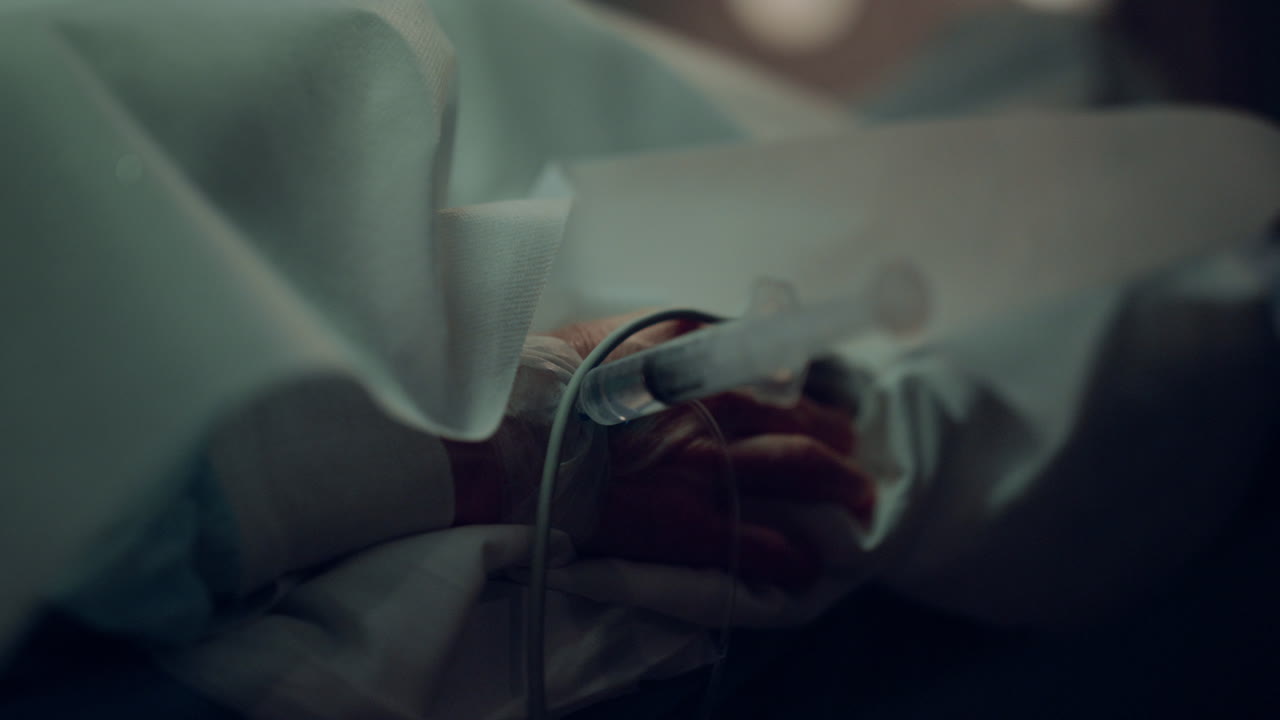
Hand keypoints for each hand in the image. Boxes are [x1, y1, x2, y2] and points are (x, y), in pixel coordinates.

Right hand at [549, 313, 872, 589]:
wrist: (517, 440)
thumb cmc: (559, 384)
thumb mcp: (622, 336)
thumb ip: (677, 336)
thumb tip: (718, 334)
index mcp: (707, 366)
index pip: (787, 377)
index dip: (818, 399)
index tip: (834, 414)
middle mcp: (723, 412)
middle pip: (808, 425)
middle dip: (841, 447)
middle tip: (853, 464)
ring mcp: (713, 470)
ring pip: (806, 476)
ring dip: (843, 492)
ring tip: (859, 510)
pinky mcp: (694, 527)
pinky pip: (767, 547)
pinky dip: (797, 558)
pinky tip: (807, 568)